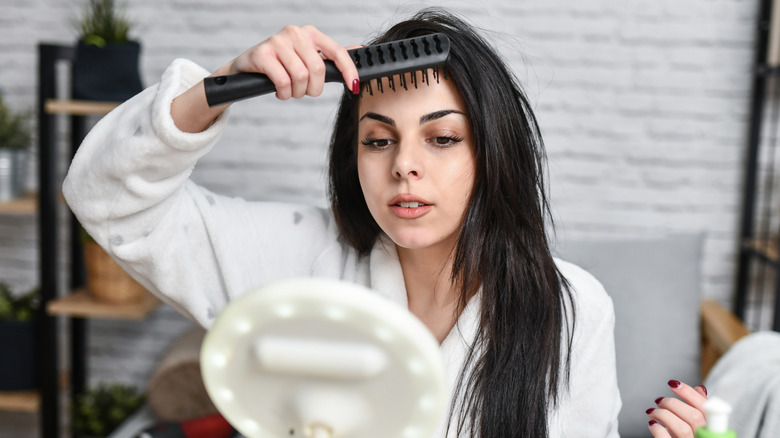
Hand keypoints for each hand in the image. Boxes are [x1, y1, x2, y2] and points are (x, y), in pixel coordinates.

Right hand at [216, 25, 358, 99]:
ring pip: (300, 78)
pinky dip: (283, 93)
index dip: (348, 71)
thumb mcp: (307, 57)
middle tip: (304, 92)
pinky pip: (283, 81)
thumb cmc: (281, 64)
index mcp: (310, 33)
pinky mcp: (262, 54)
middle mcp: (295, 33)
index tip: (354, 87)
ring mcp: (277, 41)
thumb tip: (359, 50)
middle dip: (313, 89)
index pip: (337, 51)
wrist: (245, 68)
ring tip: (289, 91)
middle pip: (318, 70)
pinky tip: (279, 91)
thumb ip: (331, 56)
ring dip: (296, 93)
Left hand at [647, 380, 707, 437]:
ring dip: (663, 414)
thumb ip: (700, 409)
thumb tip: (700, 388)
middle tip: (659, 400)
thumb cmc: (687, 437)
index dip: (689, 393)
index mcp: (713, 430)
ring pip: (682, 428)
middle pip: (694, 417)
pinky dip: (657, 430)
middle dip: (672, 403)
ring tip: (652, 412)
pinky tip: (652, 424)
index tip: (673, 383)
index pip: (706, 409)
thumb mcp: (697, 425)